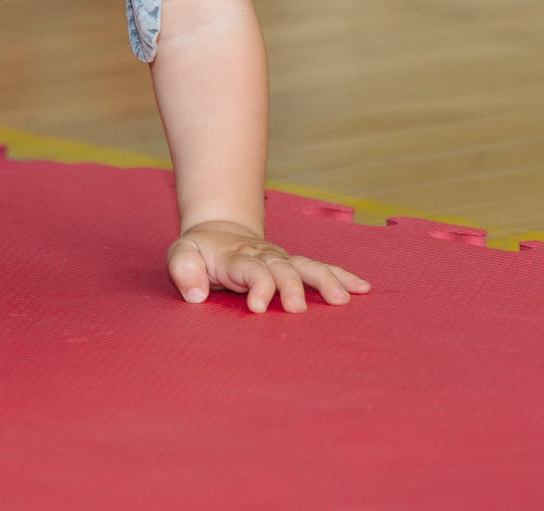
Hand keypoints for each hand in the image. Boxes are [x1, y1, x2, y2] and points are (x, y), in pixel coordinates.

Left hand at [166, 219, 369, 313]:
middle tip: (297, 310)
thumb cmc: (199, 252)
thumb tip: (195, 294)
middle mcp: (265, 257)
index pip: (252, 270)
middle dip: (292, 288)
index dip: (258, 286)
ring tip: (343, 300)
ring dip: (326, 281)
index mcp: (238, 258)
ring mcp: (283, 260)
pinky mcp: (294, 265)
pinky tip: (363, 288)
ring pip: (307, 267)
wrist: (219, 233)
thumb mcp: (181, 255)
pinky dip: (342, 276)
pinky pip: (321, 269)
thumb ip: (183, 270)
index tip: (258, 306)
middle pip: (284, 270)